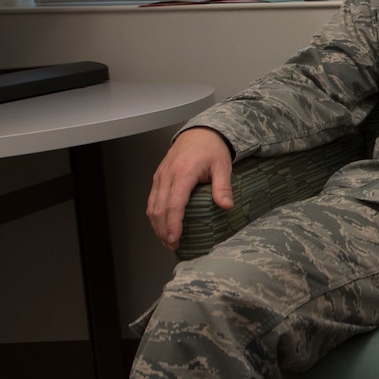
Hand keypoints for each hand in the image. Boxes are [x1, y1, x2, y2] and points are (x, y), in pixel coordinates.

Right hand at [146, 127, 233, 250]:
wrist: (200, 132)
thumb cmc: (211, 148)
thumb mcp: (223, 166)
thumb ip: (223, 187)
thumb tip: (226, 206)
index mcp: (183, 173)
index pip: (174, 204)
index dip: (173, 224)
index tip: (175, 238)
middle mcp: (167, 175)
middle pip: (159, 208)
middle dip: (163, 230)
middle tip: (171, 245)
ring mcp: (160, 176)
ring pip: (152, 205)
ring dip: (156, 225)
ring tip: (166, 240)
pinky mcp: (158, 178)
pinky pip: (152, 199)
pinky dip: (154, 215)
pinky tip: (161, 225)